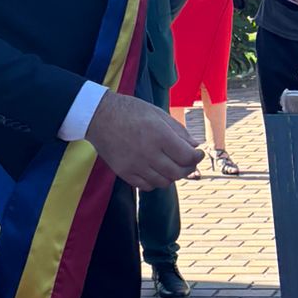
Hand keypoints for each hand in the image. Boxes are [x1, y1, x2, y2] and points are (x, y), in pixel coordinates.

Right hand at [85, 90, 202, 189]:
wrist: (99, 116)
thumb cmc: (130, 111)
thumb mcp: (158, 113)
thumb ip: (178, 131)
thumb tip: (195, 146)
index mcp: (159, 135)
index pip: (187, 157)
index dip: (197, 157)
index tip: (198, 153)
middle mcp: (148, 153)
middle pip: (178, 172)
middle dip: (188, 168)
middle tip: (188, 161)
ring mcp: (135, 165)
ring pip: (163, 182)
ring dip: (172, 175)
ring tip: (171, 165)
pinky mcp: (124, 172)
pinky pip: (147, 186)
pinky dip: (155, 181)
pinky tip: (155, 170)